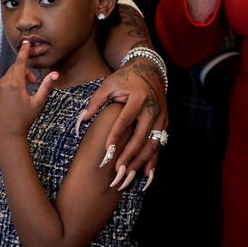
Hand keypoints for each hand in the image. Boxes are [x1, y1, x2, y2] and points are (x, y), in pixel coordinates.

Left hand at [0, 42, 56, 138]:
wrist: (7, 132)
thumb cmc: (22, 119)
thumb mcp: (38, 102)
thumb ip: (47, 86)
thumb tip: (55, 74)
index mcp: (15, 85)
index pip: (20, 62)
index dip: (24, 52)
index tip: (26, 43)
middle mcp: (4, 85)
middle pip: (15, 68)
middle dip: (26, 70)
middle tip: (34, 81)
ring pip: (10, 74)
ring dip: (20, 77)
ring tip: (27, 89)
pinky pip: (5, 81)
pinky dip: (13, 82)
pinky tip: (18, 94)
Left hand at [75, 55, 166, 189]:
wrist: (150, 70)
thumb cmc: (126, 78)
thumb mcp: (109, 84)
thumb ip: (96, 101)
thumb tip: (82, 120)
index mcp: (139, 98)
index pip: (125, 120)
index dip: (116, 137)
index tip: (107, 153)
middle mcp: (153, 109)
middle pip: (142, 137)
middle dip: (130, 156)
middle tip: (118, 171)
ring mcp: (162, 117)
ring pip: (154, 144)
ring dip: (142, 162)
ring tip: (129, 176)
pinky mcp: (165, 122)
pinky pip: (160, 144)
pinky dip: (154, 160)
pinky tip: (147, 174)